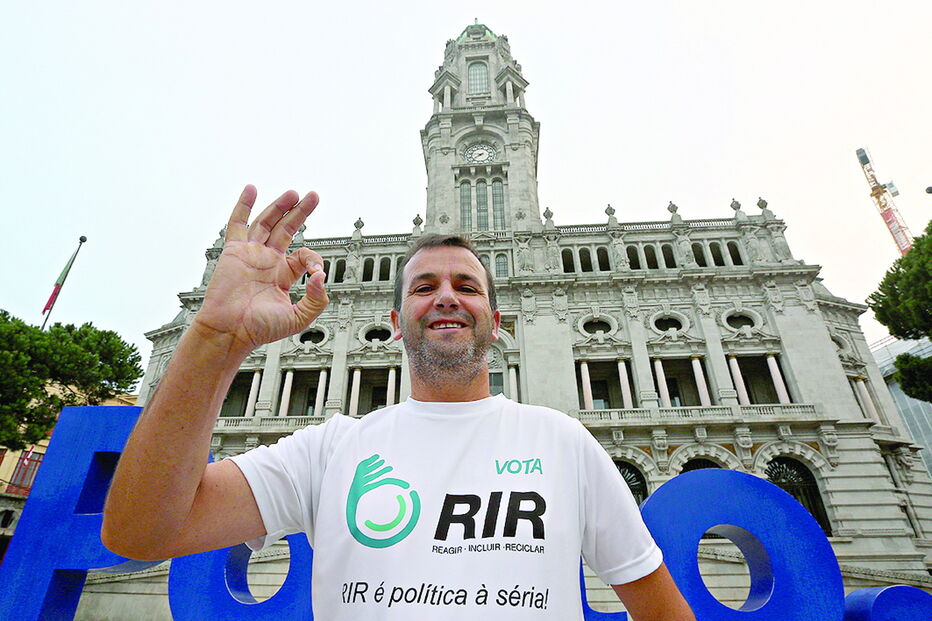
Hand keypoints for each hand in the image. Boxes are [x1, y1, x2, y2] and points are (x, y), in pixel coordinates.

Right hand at [193, 185, 327, 354]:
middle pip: (287, 229)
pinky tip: (252, 189)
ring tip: (294, 192)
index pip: (304, 255)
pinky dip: (244, 205)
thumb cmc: (259, 329)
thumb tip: (321, 275)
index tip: (315, 273)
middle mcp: (268, 261)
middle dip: (301, 212)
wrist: (230, 332)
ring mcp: (251, 254)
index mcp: (283, 275)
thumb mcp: (298, 318)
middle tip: (313, 196)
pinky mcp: (234, 251)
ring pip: (267, 222)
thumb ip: (316, 299)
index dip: (315, 259)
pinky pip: (237, 223)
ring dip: (280, 206)